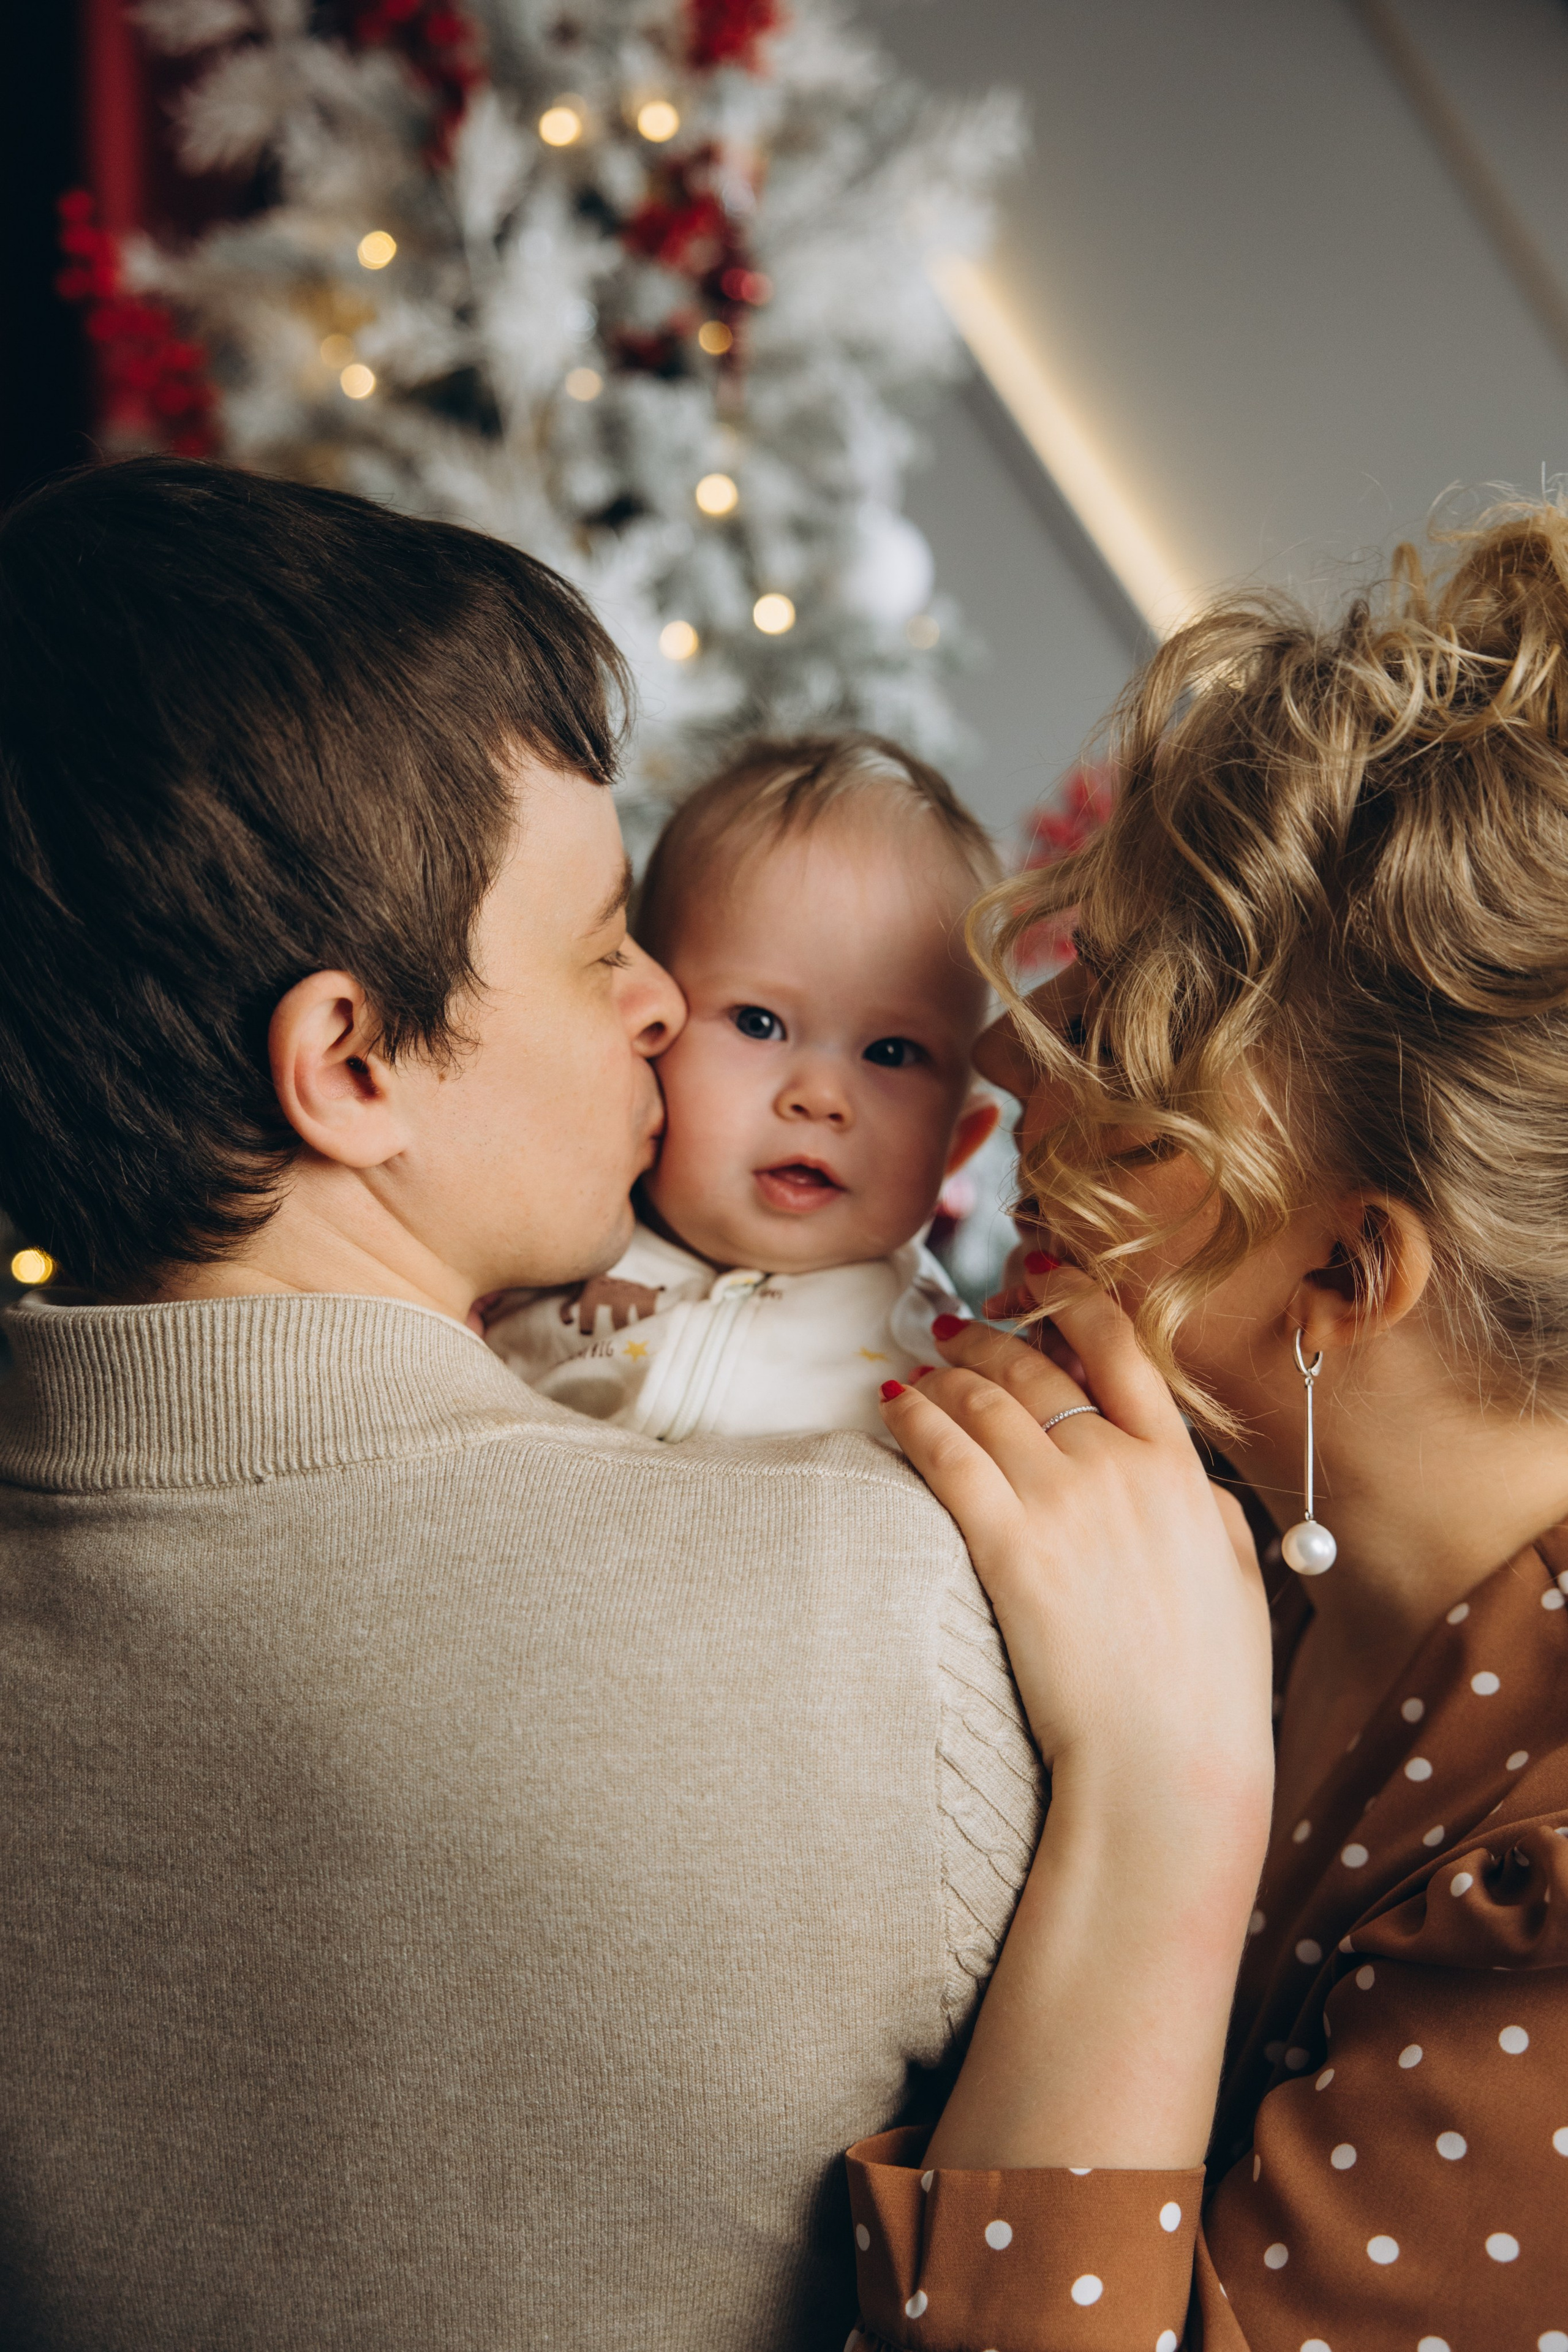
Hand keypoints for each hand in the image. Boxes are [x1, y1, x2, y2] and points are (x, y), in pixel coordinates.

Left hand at [884, 1278, 1272, 1823]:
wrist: (1169, 1766)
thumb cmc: (1208, 1687)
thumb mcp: (1235, 1578)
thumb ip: (1208, 1509)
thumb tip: (1185, 1473)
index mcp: (1181, 1469)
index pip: (1121, 1352)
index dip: (1073, 1300)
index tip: (1038, 1274)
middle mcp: (1121, 1469)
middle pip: (1038, 1371)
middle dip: (987, 1336)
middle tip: (953, 1326)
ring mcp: (1064, 1504)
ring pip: (985, 1404)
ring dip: (943, 1375)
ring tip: (917, 1369)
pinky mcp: (1009, 1548)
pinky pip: (948, 1457)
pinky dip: (915, 1420)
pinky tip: (892, 1406)